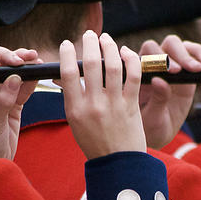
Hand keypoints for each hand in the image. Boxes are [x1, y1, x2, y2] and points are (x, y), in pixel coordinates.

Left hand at [0, 43, 39, 158]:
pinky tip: (38, 73)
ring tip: (35, 60)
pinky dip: (30, 79)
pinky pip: (22, 85)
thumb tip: (14, 78)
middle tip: (21, 61)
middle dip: (8, 56)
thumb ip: (3, 101)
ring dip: (23, 63)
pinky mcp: (13, 101)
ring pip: (10, 70)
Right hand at [62, 30, 146, 158]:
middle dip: (89, 43)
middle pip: (90, 64)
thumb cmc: (95, 142)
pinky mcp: (131, 106)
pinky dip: (131, 60)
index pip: (67, 73)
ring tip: (107, 39)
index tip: (68, 44)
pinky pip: (133, 76)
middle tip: (90, 35)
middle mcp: (93, 105)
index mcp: (75, 109)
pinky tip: (126, 53)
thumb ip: (73, 98)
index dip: (67, 54)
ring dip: (110, 46)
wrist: (118, 164)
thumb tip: (67, 74)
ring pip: (113, 66)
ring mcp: (113, 105)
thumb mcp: (75, 122)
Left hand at [138, 34, 200, 148]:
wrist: (159, 133)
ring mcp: (173, 65)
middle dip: (182, 55)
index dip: (162, 58)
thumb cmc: (150, 127)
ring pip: (182, 47)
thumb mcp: (153, 118)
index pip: (149, 53)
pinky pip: (195, 57)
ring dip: (195, 52)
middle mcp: (156, 64)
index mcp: (141, 73)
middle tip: (193, 69)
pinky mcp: (188, 71)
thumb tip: (159, 80)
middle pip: (168, 45)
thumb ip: (156, 100)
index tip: (176, 72)